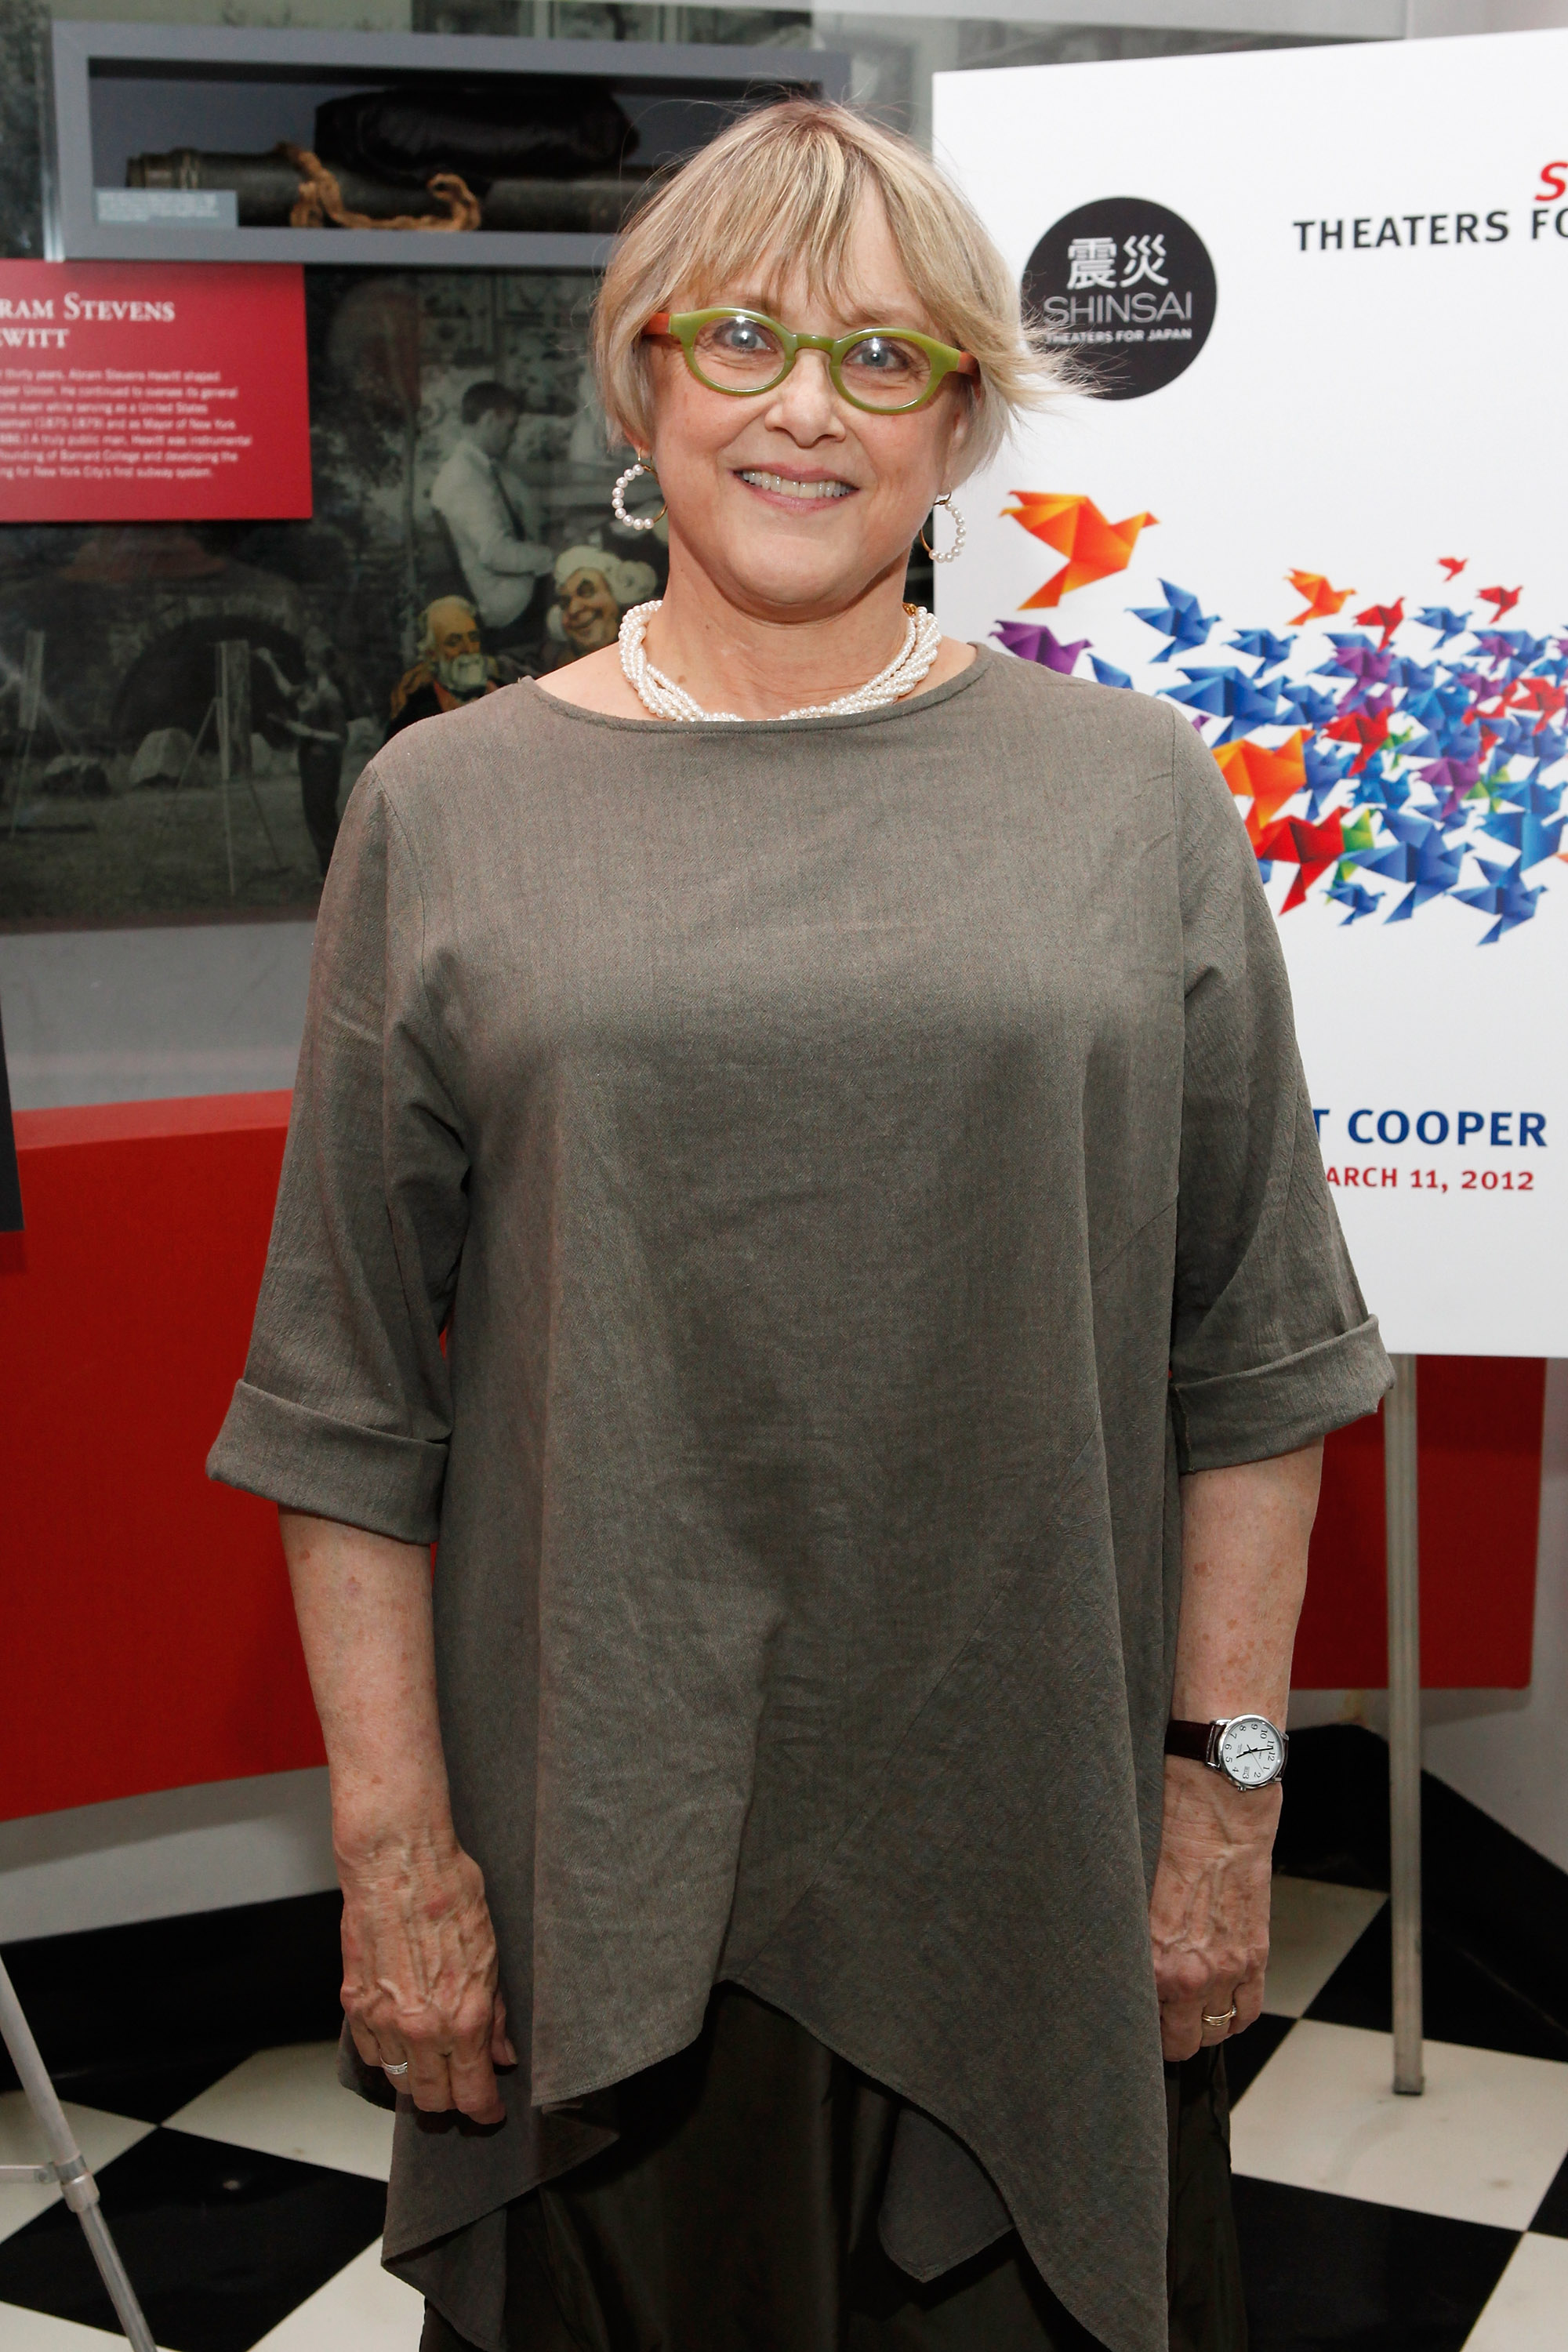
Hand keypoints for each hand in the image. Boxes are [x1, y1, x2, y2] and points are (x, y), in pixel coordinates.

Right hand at [338, 1832, 515, 2121]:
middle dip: (451, 2100)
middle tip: (462, 2087)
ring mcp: (383, 2020)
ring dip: (417, 2078)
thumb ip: (496, 2013)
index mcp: (463, 2018)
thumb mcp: (491, 1952)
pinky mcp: (355, 2004)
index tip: (489, 2110)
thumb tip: (502, 2052)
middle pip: (432, 2099)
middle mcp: (421, 2029)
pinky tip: (401, 2036)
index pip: (472, 2094)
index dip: (484, 2111)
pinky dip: (387, 2054)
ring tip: (432, 2061)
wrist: (398, 1861)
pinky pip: (371, 2052)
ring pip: (398, 2081)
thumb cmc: (449, 1893)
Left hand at [1149, 1757, 1276, 2061]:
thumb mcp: (1126, 1888)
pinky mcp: (1256, 1954)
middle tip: (1156, 2019)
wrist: (1217, 1802)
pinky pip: (1248, 2010)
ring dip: (1201, 2026)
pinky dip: (1234, 2016)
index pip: (1139, 2026)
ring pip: (1216, 2032)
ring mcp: (1228, 1967)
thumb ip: (1123, 1936)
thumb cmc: (1165, 1832)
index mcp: (1151, 1957)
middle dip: (1167, 2037)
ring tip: (1186, 2009)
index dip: (1133, 2025)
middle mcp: (1190, 1973)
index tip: (1127, 2016)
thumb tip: (1112, 1962)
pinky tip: (1220, 2004)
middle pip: (1182, 2043)